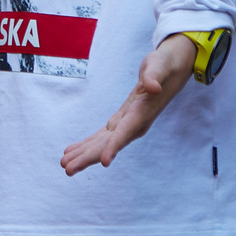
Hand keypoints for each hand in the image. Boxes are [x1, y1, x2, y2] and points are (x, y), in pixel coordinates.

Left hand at [61, 34, 197, 176]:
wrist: (170, 69)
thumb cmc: (164, 66)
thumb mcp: (160, 66)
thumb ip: (155, 76)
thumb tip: (154, 87)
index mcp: (142, 113)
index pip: (126, 132)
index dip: (114, 146)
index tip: (104, 162)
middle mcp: (134, 124)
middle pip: (109, 144)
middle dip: (89, 157)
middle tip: (68, 170)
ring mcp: (127, 124)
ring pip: (103, 143)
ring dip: (84, 154)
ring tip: (66, 166)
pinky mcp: (121, 120)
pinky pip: (103, 136)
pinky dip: (88, 144)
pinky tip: (74, 151)